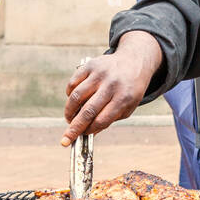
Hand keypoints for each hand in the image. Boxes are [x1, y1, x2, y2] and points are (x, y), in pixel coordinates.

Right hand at [60, 31, 162, 145]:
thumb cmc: (130, 90)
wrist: (134, 61)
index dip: (90, 130)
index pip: (102, 119)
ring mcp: (100, 74)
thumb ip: (110, 120)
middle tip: (66, 138)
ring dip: (69, 111)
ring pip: (77, 96)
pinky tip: (74, 101)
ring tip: (70, 118)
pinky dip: (69, 94)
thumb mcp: (128, 106)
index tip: (83, 136)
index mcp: (124, 98)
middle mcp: (111, 85)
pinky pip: (73, 83)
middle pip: (88, 110)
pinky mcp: (90, 66)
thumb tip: (89, 134)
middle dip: (74, 127)